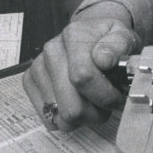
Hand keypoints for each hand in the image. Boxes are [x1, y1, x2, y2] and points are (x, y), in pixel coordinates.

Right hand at [22, 2, 138, 131]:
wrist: (88, 34)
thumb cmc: (107, 40)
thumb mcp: (122, 36)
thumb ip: (118, 46)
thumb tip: (104, 60)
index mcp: (74, 36)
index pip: (83, 77)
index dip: (105, 96)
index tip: (117, 97)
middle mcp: (51, 51)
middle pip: (71, 105)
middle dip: (95, 113)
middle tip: (107, 105)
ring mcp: (38, 67)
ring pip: (60, 116)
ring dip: (83, 117)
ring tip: (93, 102)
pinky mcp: (29, 81)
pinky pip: (49, 117)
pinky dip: (67, 118)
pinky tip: (78, 103)